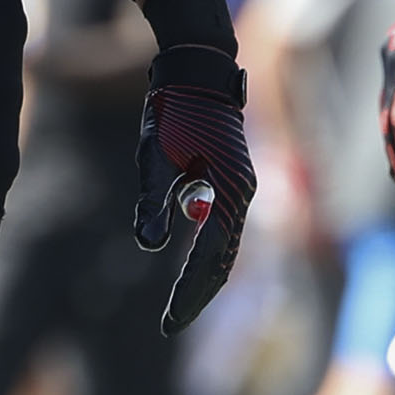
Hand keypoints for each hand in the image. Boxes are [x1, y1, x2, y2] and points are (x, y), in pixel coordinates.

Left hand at [132, 44, 258, 336]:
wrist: (198, 69)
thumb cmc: (173, 109)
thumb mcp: (155, 155)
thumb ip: (155, 201)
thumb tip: (153, 246)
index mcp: (227, 189)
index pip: (209, 257)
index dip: (188, 292)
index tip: (168, 321)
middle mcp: (242, 192)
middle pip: (225, 259)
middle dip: (198, 295)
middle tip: (171, 325)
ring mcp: (241, 186)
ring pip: (228, 246)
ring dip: (207, 279)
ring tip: (182, 308)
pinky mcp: (234, 179)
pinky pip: (227, 229)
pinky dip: (213, 255)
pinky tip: (195, 269)